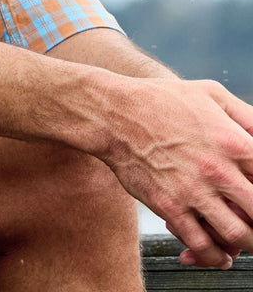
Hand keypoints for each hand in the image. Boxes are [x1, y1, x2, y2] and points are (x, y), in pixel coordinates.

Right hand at [101, 78, 252, 269]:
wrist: (111, 113)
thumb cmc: (158, 100)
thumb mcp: (210, 93)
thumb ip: (248, 116)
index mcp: (233, 141)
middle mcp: (216, 169)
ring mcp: (192, 190)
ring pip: (238, 235)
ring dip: (247, 242)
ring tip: (244, 239)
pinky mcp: (169, 206)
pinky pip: (201, 245)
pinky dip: (216, 257)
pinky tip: (220, 255)